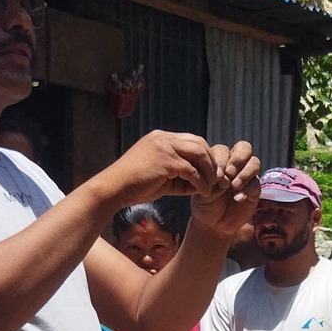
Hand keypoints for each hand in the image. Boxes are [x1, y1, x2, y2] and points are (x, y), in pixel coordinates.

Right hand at [106, 131, 225, 205]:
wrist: (114, 189)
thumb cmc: (134, 185)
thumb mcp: (160, 176)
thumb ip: (179, 174)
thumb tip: (201, 182)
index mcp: (161, 138)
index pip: (192, 140)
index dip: (205, 156)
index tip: (211, 172)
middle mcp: (163, 138)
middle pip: (199, 143)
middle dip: (211, 161)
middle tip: (218, 178)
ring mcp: (164, 147)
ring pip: (198, 153)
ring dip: (209, 170)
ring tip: (213, 185)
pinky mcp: (165, 161)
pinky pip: (191, 170)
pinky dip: (201, 182)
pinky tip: (204, 192)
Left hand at [187, 141, 261, 241]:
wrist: (214, 224)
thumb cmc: (205, 204)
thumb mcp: (202, 190)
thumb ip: (210, 180)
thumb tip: (223, 175)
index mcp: (220, 160)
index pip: (224, 150)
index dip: (221, 159)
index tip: (216, 175)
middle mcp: (235, 165)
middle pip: (245, 147)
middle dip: (238, 158)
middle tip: (229, 173)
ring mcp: (247, 176)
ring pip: (254, 162)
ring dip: (245, 173)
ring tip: (234, 186)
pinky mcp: (255, 189)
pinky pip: (256, 183)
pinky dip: (247, 190)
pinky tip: (238, 198)